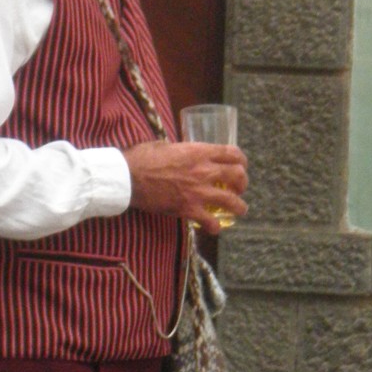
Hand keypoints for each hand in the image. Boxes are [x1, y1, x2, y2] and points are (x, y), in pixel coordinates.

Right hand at [123, 140, 247, 234]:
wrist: (129, 177)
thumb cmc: (143, 157)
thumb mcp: (166, 145)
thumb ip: (181, 149)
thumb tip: (184, 152)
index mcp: (199, 151)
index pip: (232, 153)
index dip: (241, 160)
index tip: (241, 165)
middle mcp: (204, 170)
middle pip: (238, 176)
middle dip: (242, 183)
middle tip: (238, 188)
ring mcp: (198, 191)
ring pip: (232, 201)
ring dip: (239, 207)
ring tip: (239, 210)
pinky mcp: (189, 209)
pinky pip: (211, 221)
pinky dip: (216, 226)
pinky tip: (214, 227)